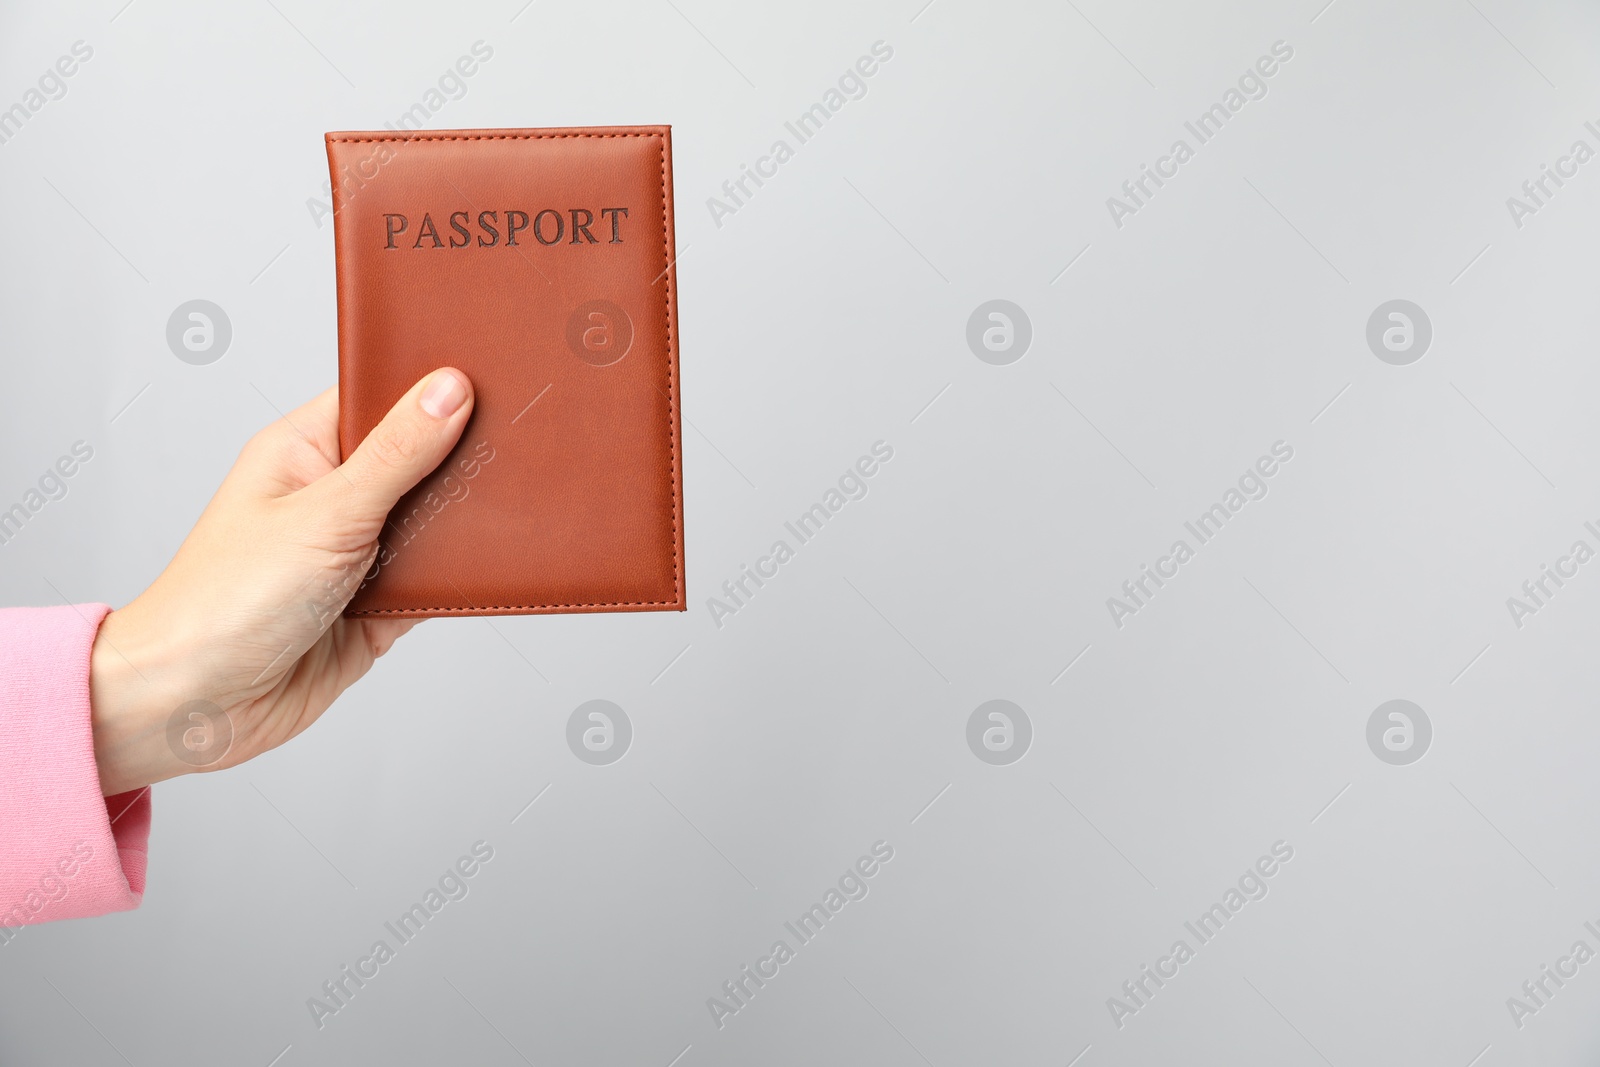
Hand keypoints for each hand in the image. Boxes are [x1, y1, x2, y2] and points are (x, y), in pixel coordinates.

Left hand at [88, 369, 473, 795]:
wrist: (198, 705)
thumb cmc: (223, 602)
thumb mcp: (326, 513)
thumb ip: (396, 454)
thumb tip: (448, 391)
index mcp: (303, 452)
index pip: (379, 399)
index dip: (429, 389)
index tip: (487, 384)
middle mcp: (329, 497)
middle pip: (415, 460)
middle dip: (456, 460)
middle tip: (508, 449)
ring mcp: (353, 553)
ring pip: (431, 523)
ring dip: (459, 525)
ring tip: (505, 507)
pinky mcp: (375, 606)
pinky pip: (434, 580)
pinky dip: (457, 578)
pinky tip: (486, 565)